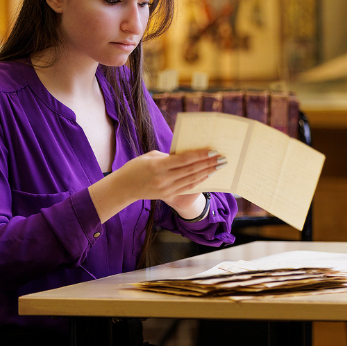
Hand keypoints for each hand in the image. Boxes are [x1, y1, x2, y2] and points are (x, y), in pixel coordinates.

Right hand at [88, 148, 225, 222]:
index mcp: (158, 166)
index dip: (200, 155)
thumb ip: (168, 156)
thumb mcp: (150, 156)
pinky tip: (207, 175)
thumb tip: (186, 154)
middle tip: (222, 158)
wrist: (124, 187)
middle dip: (208, 164)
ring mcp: (166, 189)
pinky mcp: (168, 195)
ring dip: (207, 172)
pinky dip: (199, 181)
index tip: (213, 150)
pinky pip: (187, 187)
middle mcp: (164, 179)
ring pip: (192, 180)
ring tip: (218, 166)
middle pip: (191, 170)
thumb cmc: (136, 167)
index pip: (184, 159)